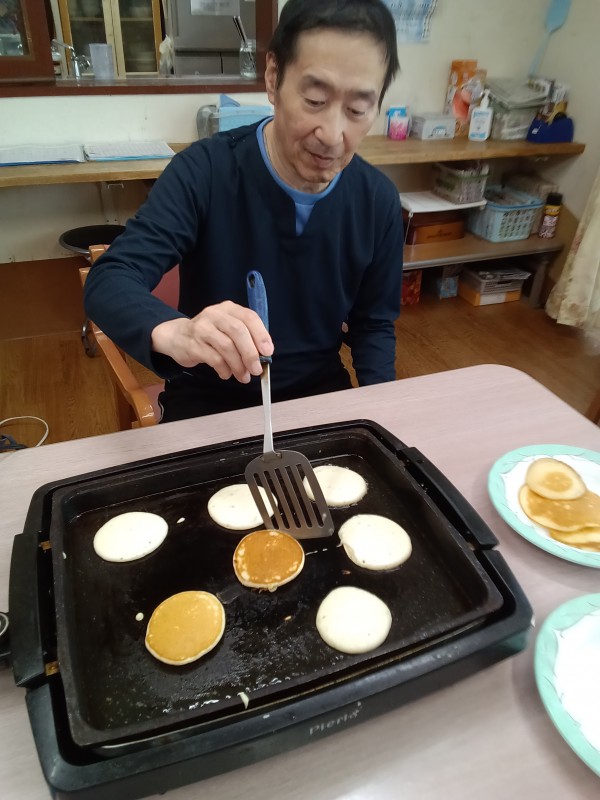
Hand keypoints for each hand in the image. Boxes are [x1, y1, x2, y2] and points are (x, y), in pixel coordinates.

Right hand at [151, 301, 273, 382]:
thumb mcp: (227, 329)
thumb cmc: (210, 335)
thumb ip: (245, 337)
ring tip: (243, 376)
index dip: (261, 335)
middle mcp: (215, 315)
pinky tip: (227, 374)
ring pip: (226, 346)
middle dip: (250, 353)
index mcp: (228, 308)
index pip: (249, 317)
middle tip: (256, 370)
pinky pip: (214, 359)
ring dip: (238, 365)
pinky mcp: (193, 344)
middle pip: (238, 331)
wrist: (178, 336)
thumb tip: (263, 356)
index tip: (268, 352)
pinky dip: (224, 369)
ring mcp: (202, 328)